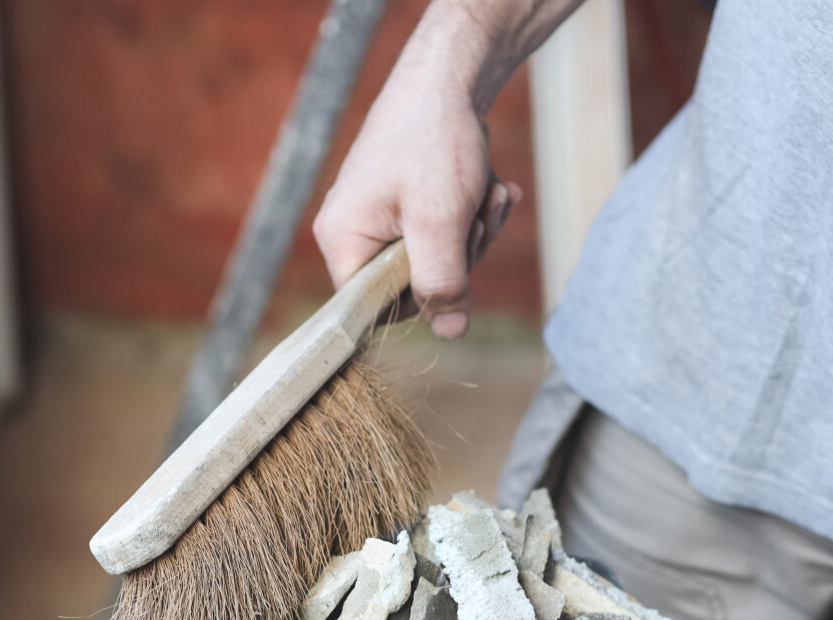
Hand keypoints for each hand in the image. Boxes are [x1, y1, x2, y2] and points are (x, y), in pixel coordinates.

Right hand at [312, 18, 521, 337]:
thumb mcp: (441, 221)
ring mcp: (381, 216)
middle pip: (412, 285)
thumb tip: (450, 333)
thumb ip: (442, 282)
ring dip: (474, 229)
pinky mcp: (407, 203)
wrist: (452, 74)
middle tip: (477, 213)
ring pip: (437, 259)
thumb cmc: (435, 139)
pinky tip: (490, 184)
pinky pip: (445, 232)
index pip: (374, 309)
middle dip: (460, 253)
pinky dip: (473, 211)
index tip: (451, 259)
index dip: (420, 297)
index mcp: (342, 239)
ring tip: (487, 190)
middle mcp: (352, 232)